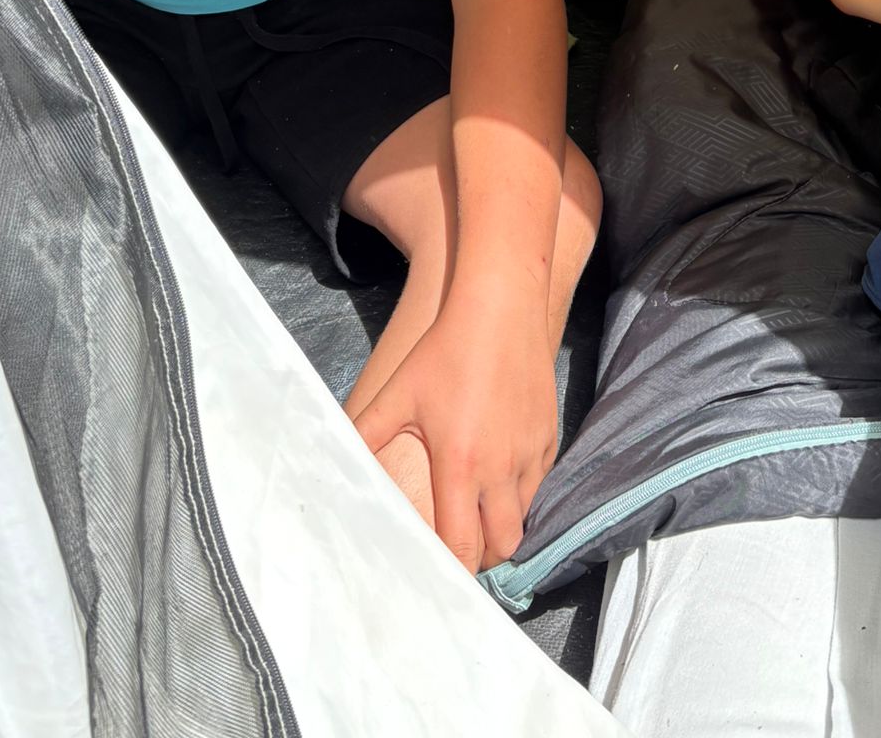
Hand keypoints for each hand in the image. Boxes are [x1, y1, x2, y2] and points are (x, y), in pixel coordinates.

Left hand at [352, 299, 557, 573]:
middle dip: (482, 555)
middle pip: (503, 545)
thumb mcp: (397, 394)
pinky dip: (522, 491)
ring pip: (524, 516)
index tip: (437, 573)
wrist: (500, 307)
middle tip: (460, 545)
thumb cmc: (444, 350)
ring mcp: (531, 452)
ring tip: (478, 513)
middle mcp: (501, 467)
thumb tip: (330, 461)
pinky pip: (539, 482)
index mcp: (460, 465)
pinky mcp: (549, 435)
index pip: (463, 546)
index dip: (452, 569)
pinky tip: (500, 475)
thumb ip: (363, 434)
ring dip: (503, 523)